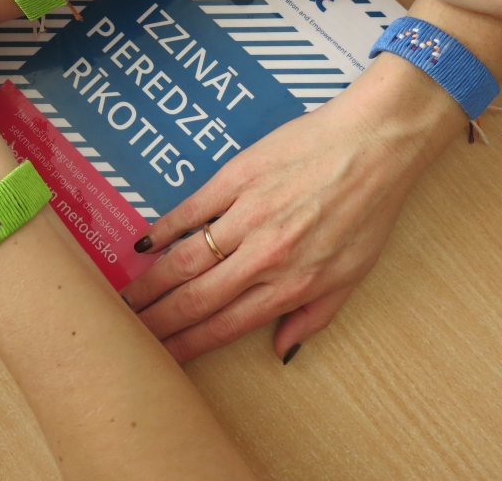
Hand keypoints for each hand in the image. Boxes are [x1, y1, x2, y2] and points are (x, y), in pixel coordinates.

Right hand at [119, 54, 463, 362]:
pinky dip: (164, 229)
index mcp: (292, 284)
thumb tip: (282, 351)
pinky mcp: (238, 177)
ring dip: (151, 283)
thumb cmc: (370, 208)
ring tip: (125, 298)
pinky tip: (143, 245)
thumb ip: (314, 317)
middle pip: (197, 298)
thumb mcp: (353, 274)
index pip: (226, 326)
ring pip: (186, 259)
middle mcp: (264, 255)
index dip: (188, 345)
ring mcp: (248, 215)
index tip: (162, 357)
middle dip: (157, 321)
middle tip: (128, 332)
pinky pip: (191, 209)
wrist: (376, 144)